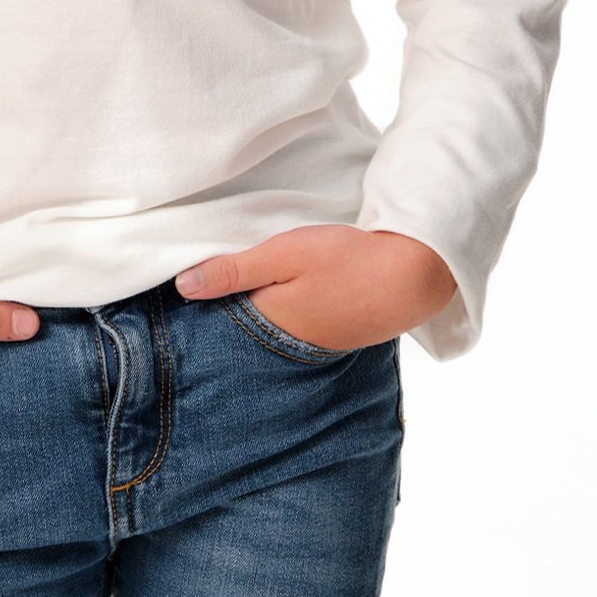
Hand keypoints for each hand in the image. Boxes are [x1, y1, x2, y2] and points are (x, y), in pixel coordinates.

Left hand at [173, 225, 456, 350]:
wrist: (414, 274)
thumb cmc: (345, 260)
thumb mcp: (283, 254)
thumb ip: (234, 270)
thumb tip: (182, 286)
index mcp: (271, 322)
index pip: (221, 319)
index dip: (204, 303)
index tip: (182, 286)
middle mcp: (290, 341)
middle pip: (246, 326)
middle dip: (229, 309)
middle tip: (210, 285)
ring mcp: (318, 340)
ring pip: (273, 325)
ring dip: (260, 307)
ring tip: (246, 286)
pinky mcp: (339, 331)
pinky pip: (298, 323)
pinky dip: (287, 309)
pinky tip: (287, 293)